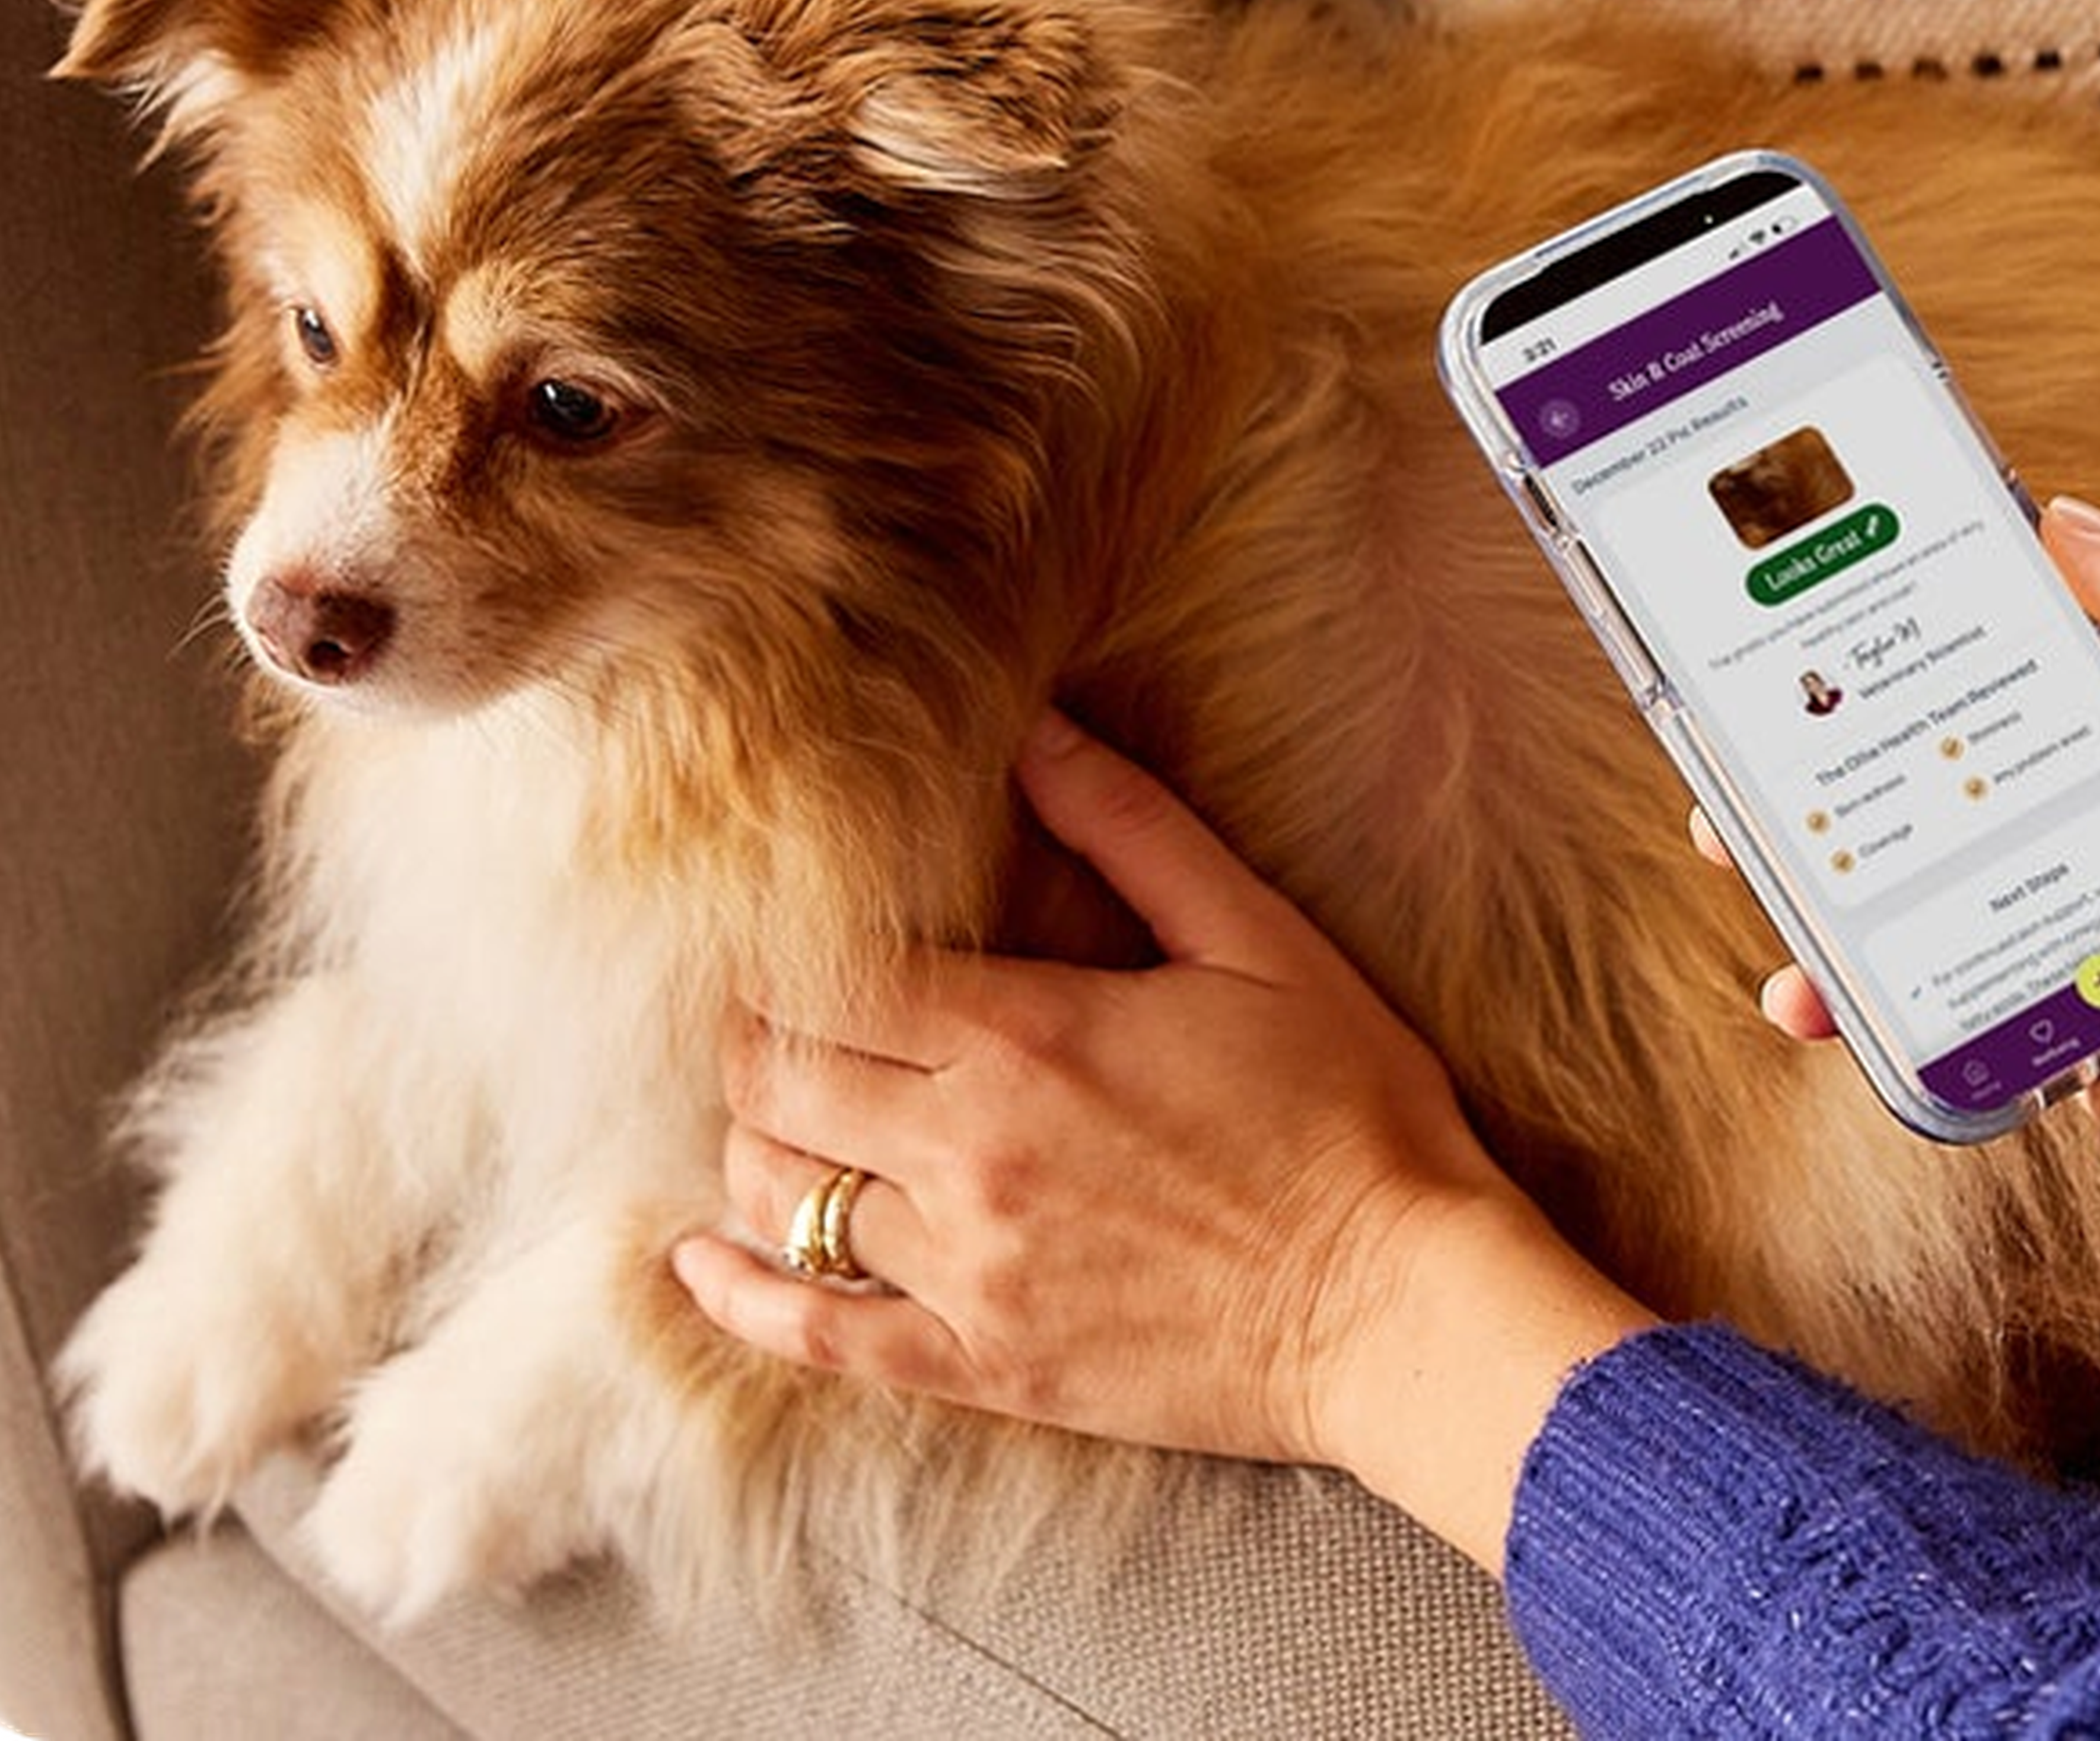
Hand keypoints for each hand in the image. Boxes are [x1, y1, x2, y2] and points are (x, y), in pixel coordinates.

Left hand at [674, 711, 1650, 1569]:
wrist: (1403, 1310)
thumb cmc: (1349, 1113)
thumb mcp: (1254, 940)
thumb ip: (1132, 830)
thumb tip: (1037, 733)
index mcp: (1027, 1037)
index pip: (835, 978)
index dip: (784, 951)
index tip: (771, 930)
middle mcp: (970, 1154)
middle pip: (784, 1080)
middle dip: (751, 1036)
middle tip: (758, 1010)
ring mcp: (968, 1272)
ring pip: (783, 1197)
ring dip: (751, 1142)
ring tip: (763, 1106)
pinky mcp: (986, 1367)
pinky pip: (821, 1337)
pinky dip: (741, 1298)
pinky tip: (695, 1263)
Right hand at [1716, 500, 2099, 1157]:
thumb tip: (2055, 519)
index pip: (1964, 726)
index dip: (1853, 727)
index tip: (1761, 732)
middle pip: (1940, 849)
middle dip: (1826, 866)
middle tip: (1743, 858)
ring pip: (1981, 973)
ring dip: (1890, 999)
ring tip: (1816, 1003)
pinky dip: (2090, 1099)